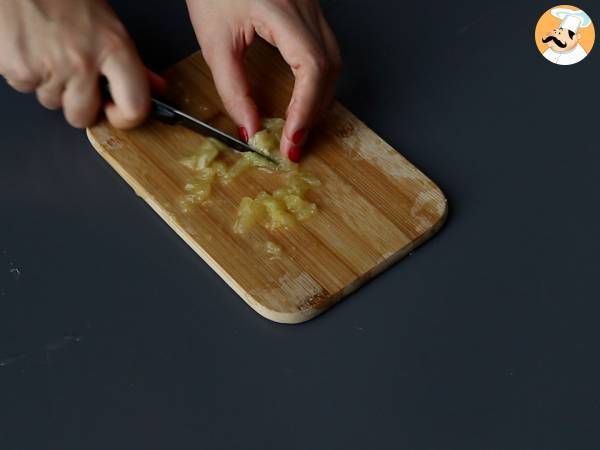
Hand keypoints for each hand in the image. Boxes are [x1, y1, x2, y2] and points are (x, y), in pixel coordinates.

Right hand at [0, 0, 162, 128]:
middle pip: (83, 117)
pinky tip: (32, 49)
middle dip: (78, 105)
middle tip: (75, 79)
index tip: (117, 112)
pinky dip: (27, 74)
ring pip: (52, 103)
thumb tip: (155, 88)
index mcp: (114, 48)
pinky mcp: (19, 68)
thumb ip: (133, 64)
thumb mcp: (110, 26)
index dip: (125, 119)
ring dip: (51, 87)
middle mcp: (83, 60)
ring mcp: (50, 67)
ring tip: (50, 53)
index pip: (134, 107)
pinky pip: (26, 88)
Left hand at [186, 0, 340, 160]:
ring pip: (333, 63)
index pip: (311, 68)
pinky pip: (325, 53)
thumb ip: (232, 88)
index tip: (291, 140)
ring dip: (318, 100)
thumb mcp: (214, 41)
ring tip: (298, 127)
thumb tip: (250, 127)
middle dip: (312, 112)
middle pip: (328, 69)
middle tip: (293, 143)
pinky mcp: (309, 12)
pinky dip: (317, 83)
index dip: (305, 110)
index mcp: (282, 10)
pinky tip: (303, 99)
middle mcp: (305, 7)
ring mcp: (312, 8)